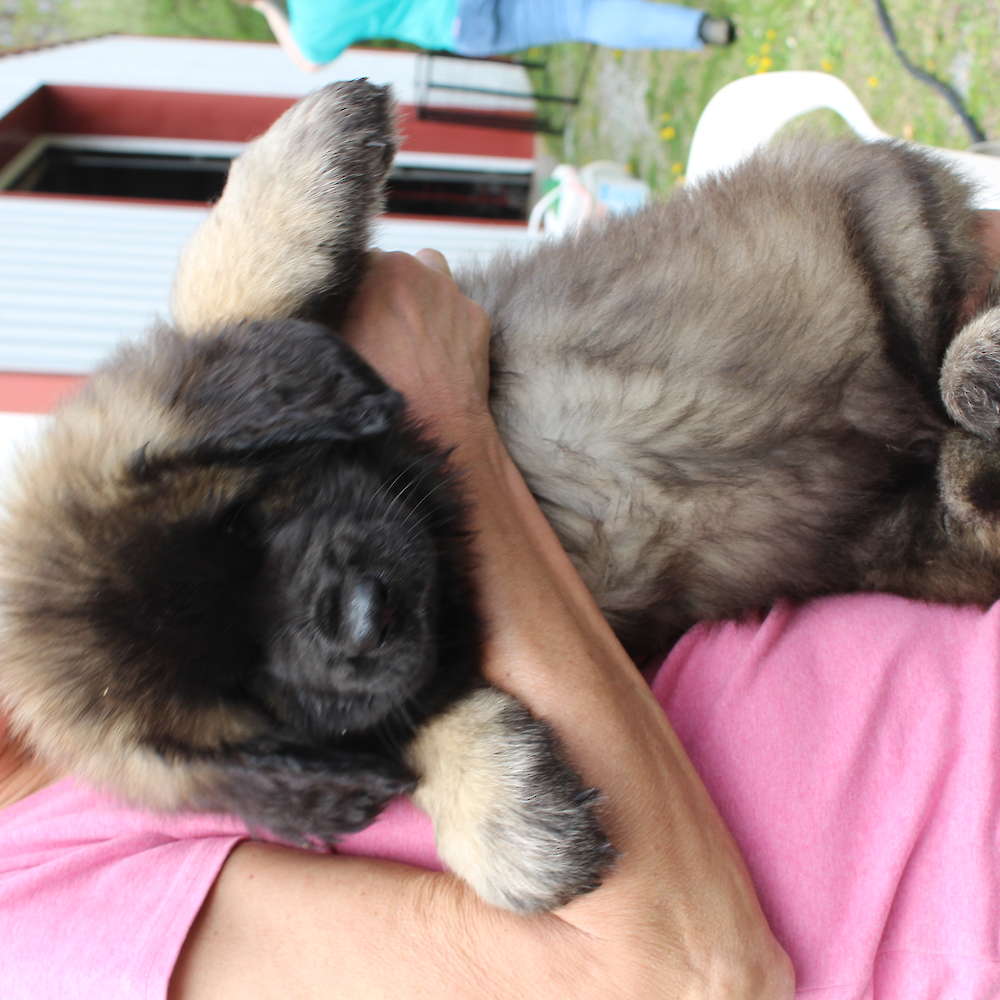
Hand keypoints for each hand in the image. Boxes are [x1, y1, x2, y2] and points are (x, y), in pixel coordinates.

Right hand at [340, 250, 492, 445]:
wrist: (432, 428)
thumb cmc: (376, 392)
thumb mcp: (333, 347)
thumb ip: (328, 313)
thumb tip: (318, 303)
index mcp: (375, 270)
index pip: (356, 260)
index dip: (350, 287)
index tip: (347, 308)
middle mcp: (415, 270)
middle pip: (393, 264)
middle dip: (384, 287)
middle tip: (376, 324)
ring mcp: (450, 291)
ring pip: (430, 270)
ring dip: (418, 290)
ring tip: (408, 327)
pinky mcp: (476, 315)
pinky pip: (457, 304)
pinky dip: (447, 318)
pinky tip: (436, 348)